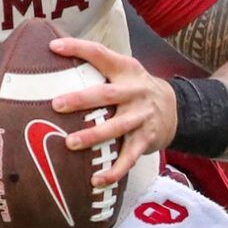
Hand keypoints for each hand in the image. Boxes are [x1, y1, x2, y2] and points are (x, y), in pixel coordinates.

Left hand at [50, 37, 173, 188]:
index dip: (78, 48)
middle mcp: (135, 91)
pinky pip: (129, 158)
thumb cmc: (134, 89)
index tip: (53, 47)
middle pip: (107, 94)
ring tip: (71, 143)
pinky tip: (96, 180)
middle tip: (57, 104)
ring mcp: (141, 116)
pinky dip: (114, 171)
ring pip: (117, 127)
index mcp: (125, 70)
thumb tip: (53, 53)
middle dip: (81, 99)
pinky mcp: (145, 139)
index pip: (100, 54)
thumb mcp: (123, 70)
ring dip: (94, 136)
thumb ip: (97, 66)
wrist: (173, 108)